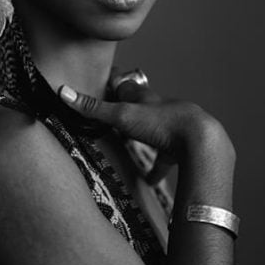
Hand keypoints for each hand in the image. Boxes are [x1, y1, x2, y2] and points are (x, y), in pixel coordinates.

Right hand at [60, 78, 235, 189]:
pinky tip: (151, 180)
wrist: (202, 142)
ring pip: (156, 132)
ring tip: (134, 143)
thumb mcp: (123, 115)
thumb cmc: (163, 123)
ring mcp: (172, 130)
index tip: (106, 85)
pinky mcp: (180, 150)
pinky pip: (167, 160)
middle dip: (131, 110)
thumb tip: (62, 91)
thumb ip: (93, 108)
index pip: (127, 88)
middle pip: (143, 108)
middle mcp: (160, 111)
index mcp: (146, 99)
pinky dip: (157, 168)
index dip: (116, 86)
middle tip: (117, 113)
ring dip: (146, 137)